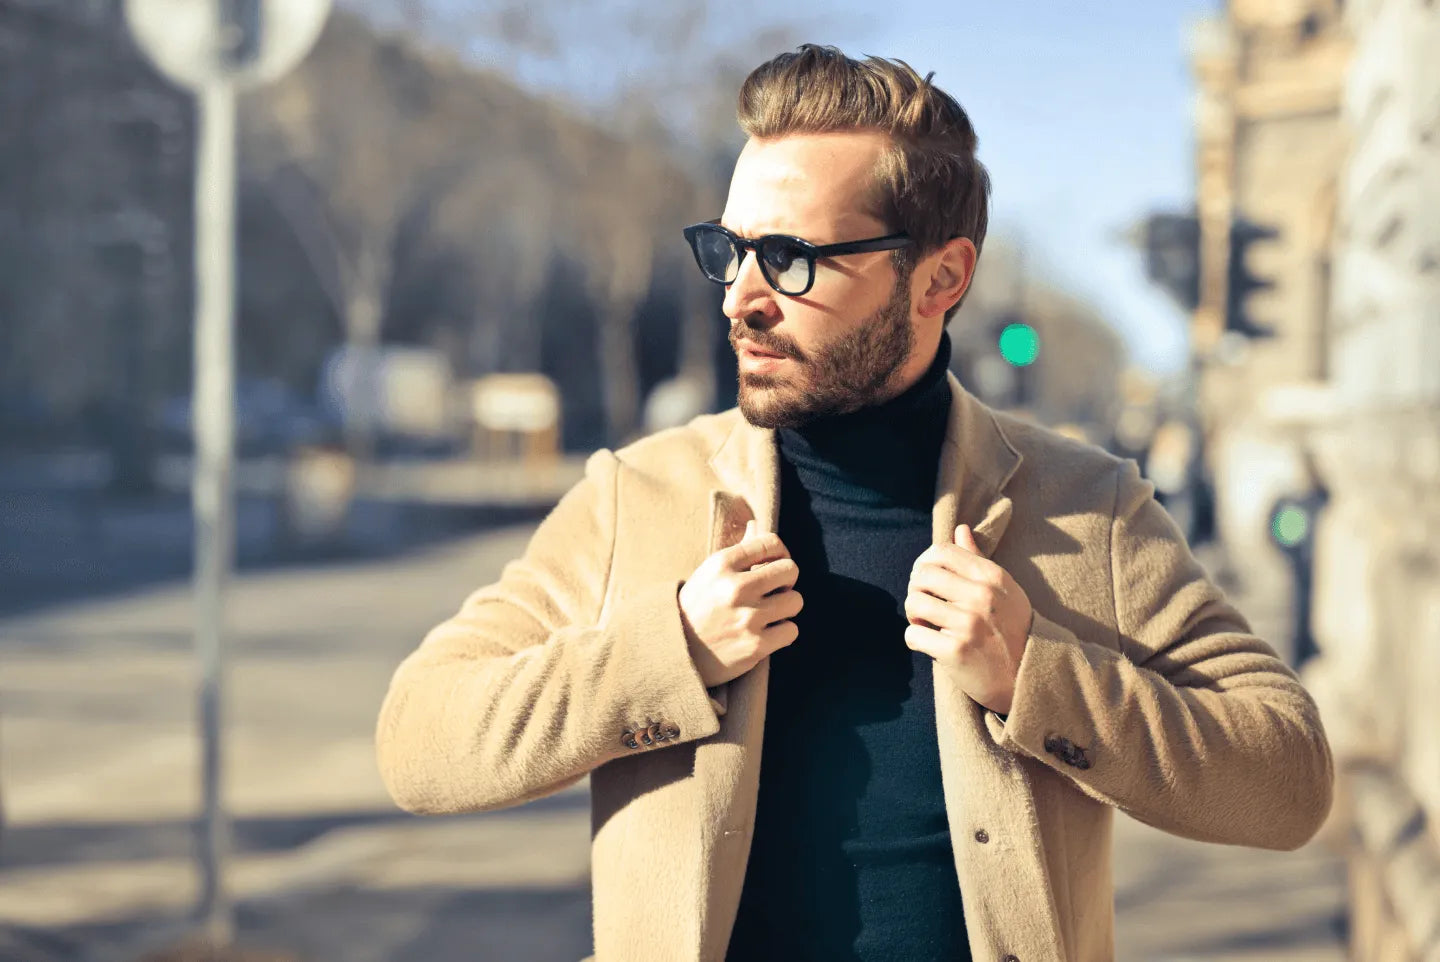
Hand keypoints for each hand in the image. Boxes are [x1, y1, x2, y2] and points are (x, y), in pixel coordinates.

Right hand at [679, 520, 802, 687]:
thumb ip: (738, 552)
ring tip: (768, 614)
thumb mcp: (709, 574)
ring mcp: (747, 618)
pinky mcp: (755, 646)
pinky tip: (766, 633)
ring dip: (785, 608)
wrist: (674, 651)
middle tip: (774, 591)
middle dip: (786, 580)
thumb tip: (756, 526)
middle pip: (790, 570)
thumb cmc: (696, 608)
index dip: (780, 553)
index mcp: (722, 564)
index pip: (771, 543)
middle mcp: (736, 588)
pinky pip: (791, 631)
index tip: (774, 566)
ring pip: (795, 601)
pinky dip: (782, 632)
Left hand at [904, 523, 1032, 715]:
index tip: (927, 581)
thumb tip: (960, 529)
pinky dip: (915, 640)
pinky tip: (930, 644)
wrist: (1030, 678)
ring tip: (926, 625)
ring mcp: (969, 623)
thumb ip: (978, 559)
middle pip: (922, 575)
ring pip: (914, 603)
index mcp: (991, 576)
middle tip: (925, 606)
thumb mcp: (1005, 590)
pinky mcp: (956, 651)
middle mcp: (981, 595)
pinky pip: (913, 635)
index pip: (941, 551)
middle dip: (916, 590)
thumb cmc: (1013, 630)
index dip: (924, 564)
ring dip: (914, 616)